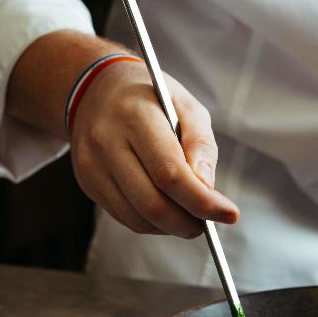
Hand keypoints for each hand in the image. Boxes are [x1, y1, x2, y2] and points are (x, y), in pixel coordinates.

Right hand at [70, 61, 238, 237]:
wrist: (96, 90)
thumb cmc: (151, 98)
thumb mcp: (186, 105)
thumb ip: (201, 144)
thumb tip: (207, 187)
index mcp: (134, 116)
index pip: (169, 173)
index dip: (202, 201)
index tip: (230, 214)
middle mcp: (106, 142)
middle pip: (152, 203)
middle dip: (188, 222)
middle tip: (210, 221)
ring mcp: (92, 165)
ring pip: (137, 217)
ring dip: (171, 227)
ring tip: (191, 216)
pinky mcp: (87, 182)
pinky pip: (124, 217)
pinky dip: (152, 223)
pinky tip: (168, 210)